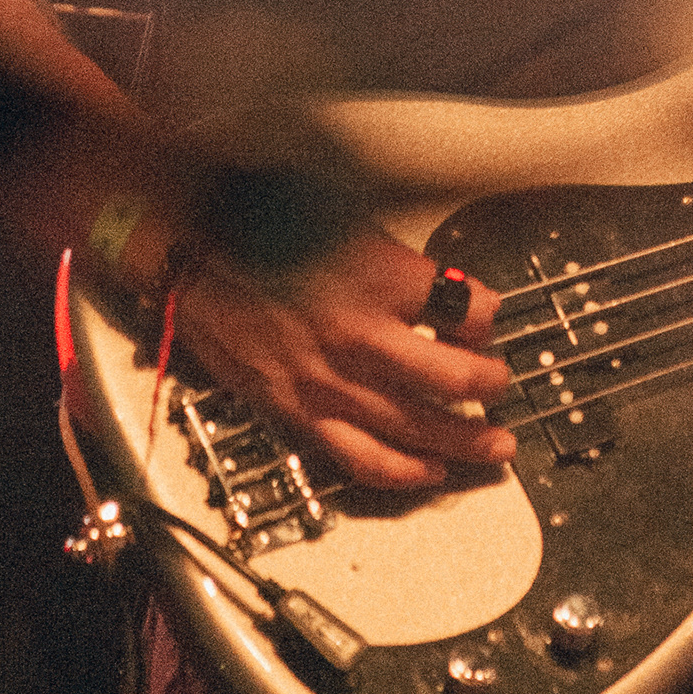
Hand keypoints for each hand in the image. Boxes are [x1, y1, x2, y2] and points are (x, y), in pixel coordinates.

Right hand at [172, 222, 514, 490]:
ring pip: (418, 428)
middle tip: (503, 386)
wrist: (189, 248)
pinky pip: (362, 458)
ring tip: (496, 448)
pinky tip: (430, 474)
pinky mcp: (299, 411)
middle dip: (490, 386)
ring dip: (466, 441)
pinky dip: (403, 473)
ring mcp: (331, 380)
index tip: (489, 316)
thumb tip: (442, 288)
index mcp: (382, 278)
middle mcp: (364, 334)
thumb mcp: (349, 218)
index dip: (488, 314)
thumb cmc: (261, 222)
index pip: (467, 309)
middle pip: (455, 377)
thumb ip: (399, 260)